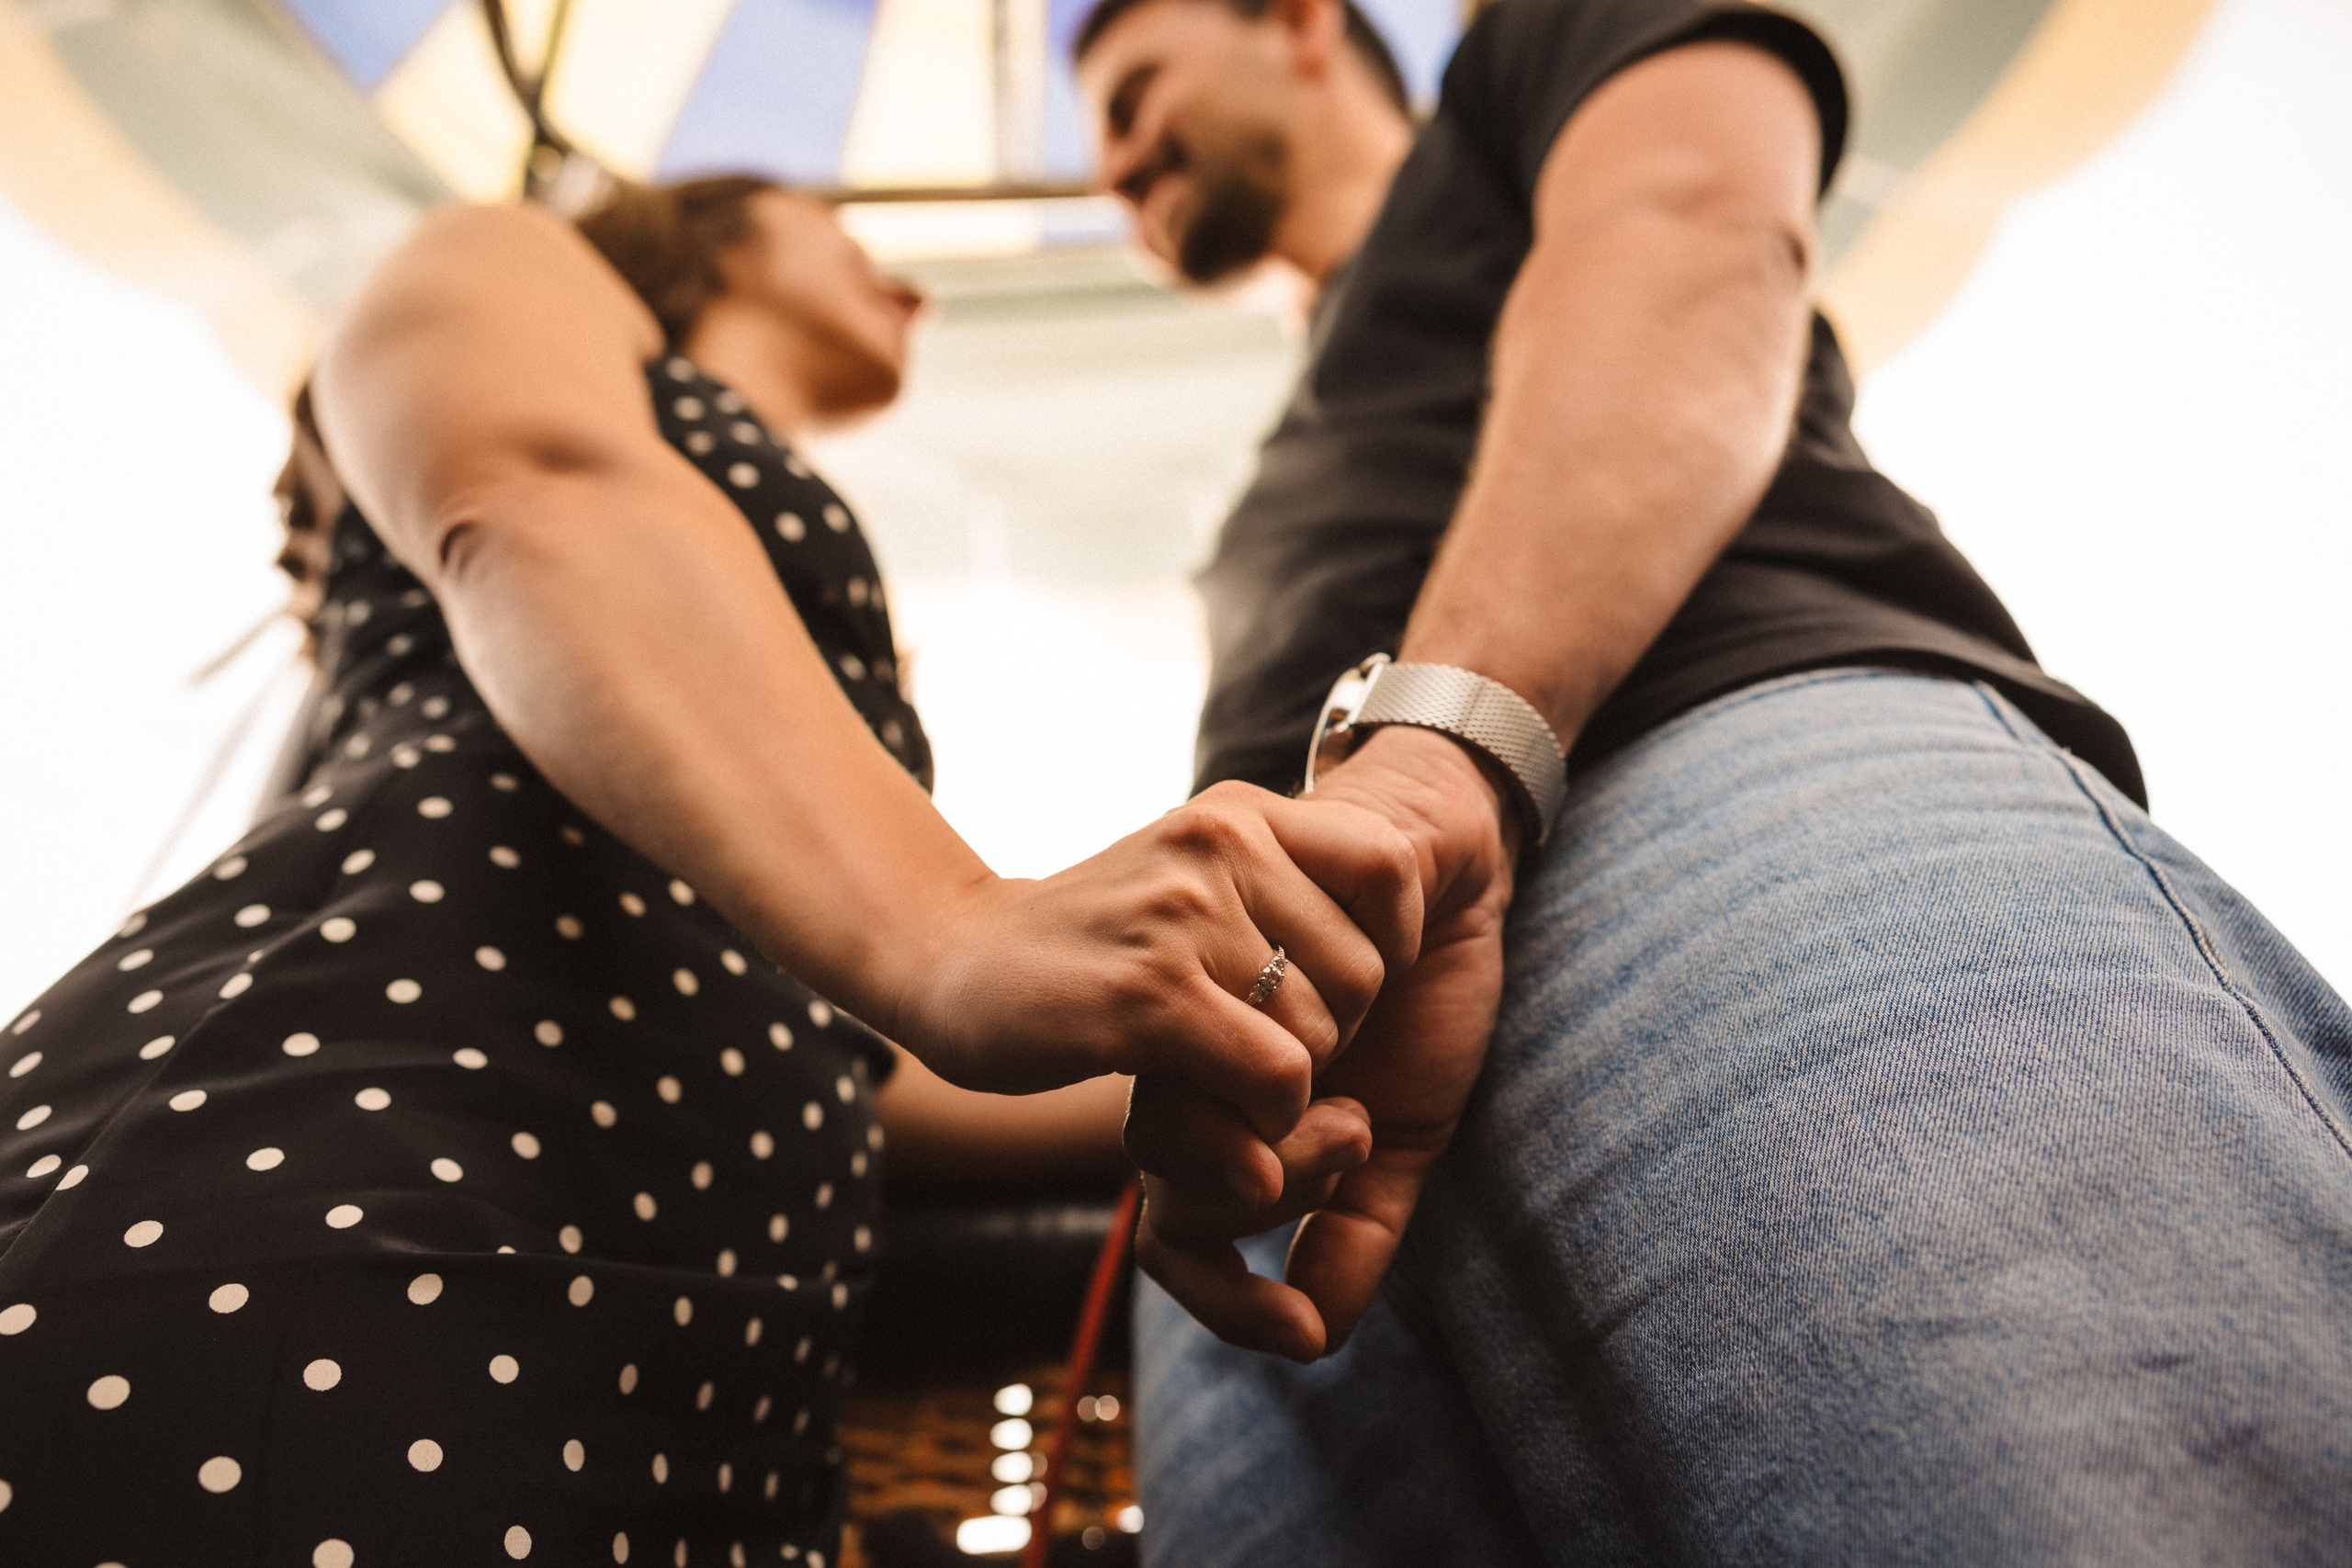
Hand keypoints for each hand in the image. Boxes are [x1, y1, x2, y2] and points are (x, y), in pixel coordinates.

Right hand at [891, 781, 1422, 1201]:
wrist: (952, 961)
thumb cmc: (1088, 939)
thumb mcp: (1189, 876)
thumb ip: (1279, 885)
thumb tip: (1410, 915)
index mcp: (1237, 812)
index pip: (1388, 867)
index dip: (1388, 945)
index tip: (1336, 990)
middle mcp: (1217, 844)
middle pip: (1364, 974)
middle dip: (1328, 1037)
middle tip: (1254, 1050)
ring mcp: (1181, 916)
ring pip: (1323, 1035)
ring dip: (1284, 1088)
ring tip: (1217, 1077)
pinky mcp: (1148, 995)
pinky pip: (1276, 1077)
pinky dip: (1262, 1121)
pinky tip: (1213, 1113)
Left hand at [1129, 727, 1516, 1359]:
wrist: (1437, 858)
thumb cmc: (1411, 1008)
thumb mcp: (1392, 1139)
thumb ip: (1352, 1232)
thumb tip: (1312, 1336)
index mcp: (1199, 1094)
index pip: (1168, 1222)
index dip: (1221, 1293)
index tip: (1294, 1324)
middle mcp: (1179, 1024)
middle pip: (1195, 1152)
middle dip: (1298, 1163)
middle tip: (1352, 1119)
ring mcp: (1202, 923)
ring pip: (1269, 1053)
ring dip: (1354, 1038)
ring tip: (1372, 998)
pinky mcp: (1255, 836)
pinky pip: (1337, 949)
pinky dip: (1389, 947)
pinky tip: (1391, 931)